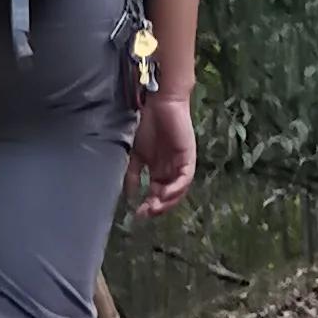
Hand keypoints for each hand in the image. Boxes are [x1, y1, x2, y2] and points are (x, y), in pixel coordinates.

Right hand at [127, 88, 197, 215]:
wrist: (160, 103)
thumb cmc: (148, 124)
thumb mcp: (137, 154)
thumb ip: (133, 173)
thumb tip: (129, 195)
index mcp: (160, 170)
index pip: (157, 194)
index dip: (149, 205)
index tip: (137, 213)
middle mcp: (172, 170)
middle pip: (168, 196)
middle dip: (157, 207)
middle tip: (144, 214)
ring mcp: (182, 164)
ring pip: (179, 191)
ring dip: (167, 202)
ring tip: (154, 207)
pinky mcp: (188, 157)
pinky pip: (185, 178)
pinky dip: (175, 189)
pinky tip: (164, 194)